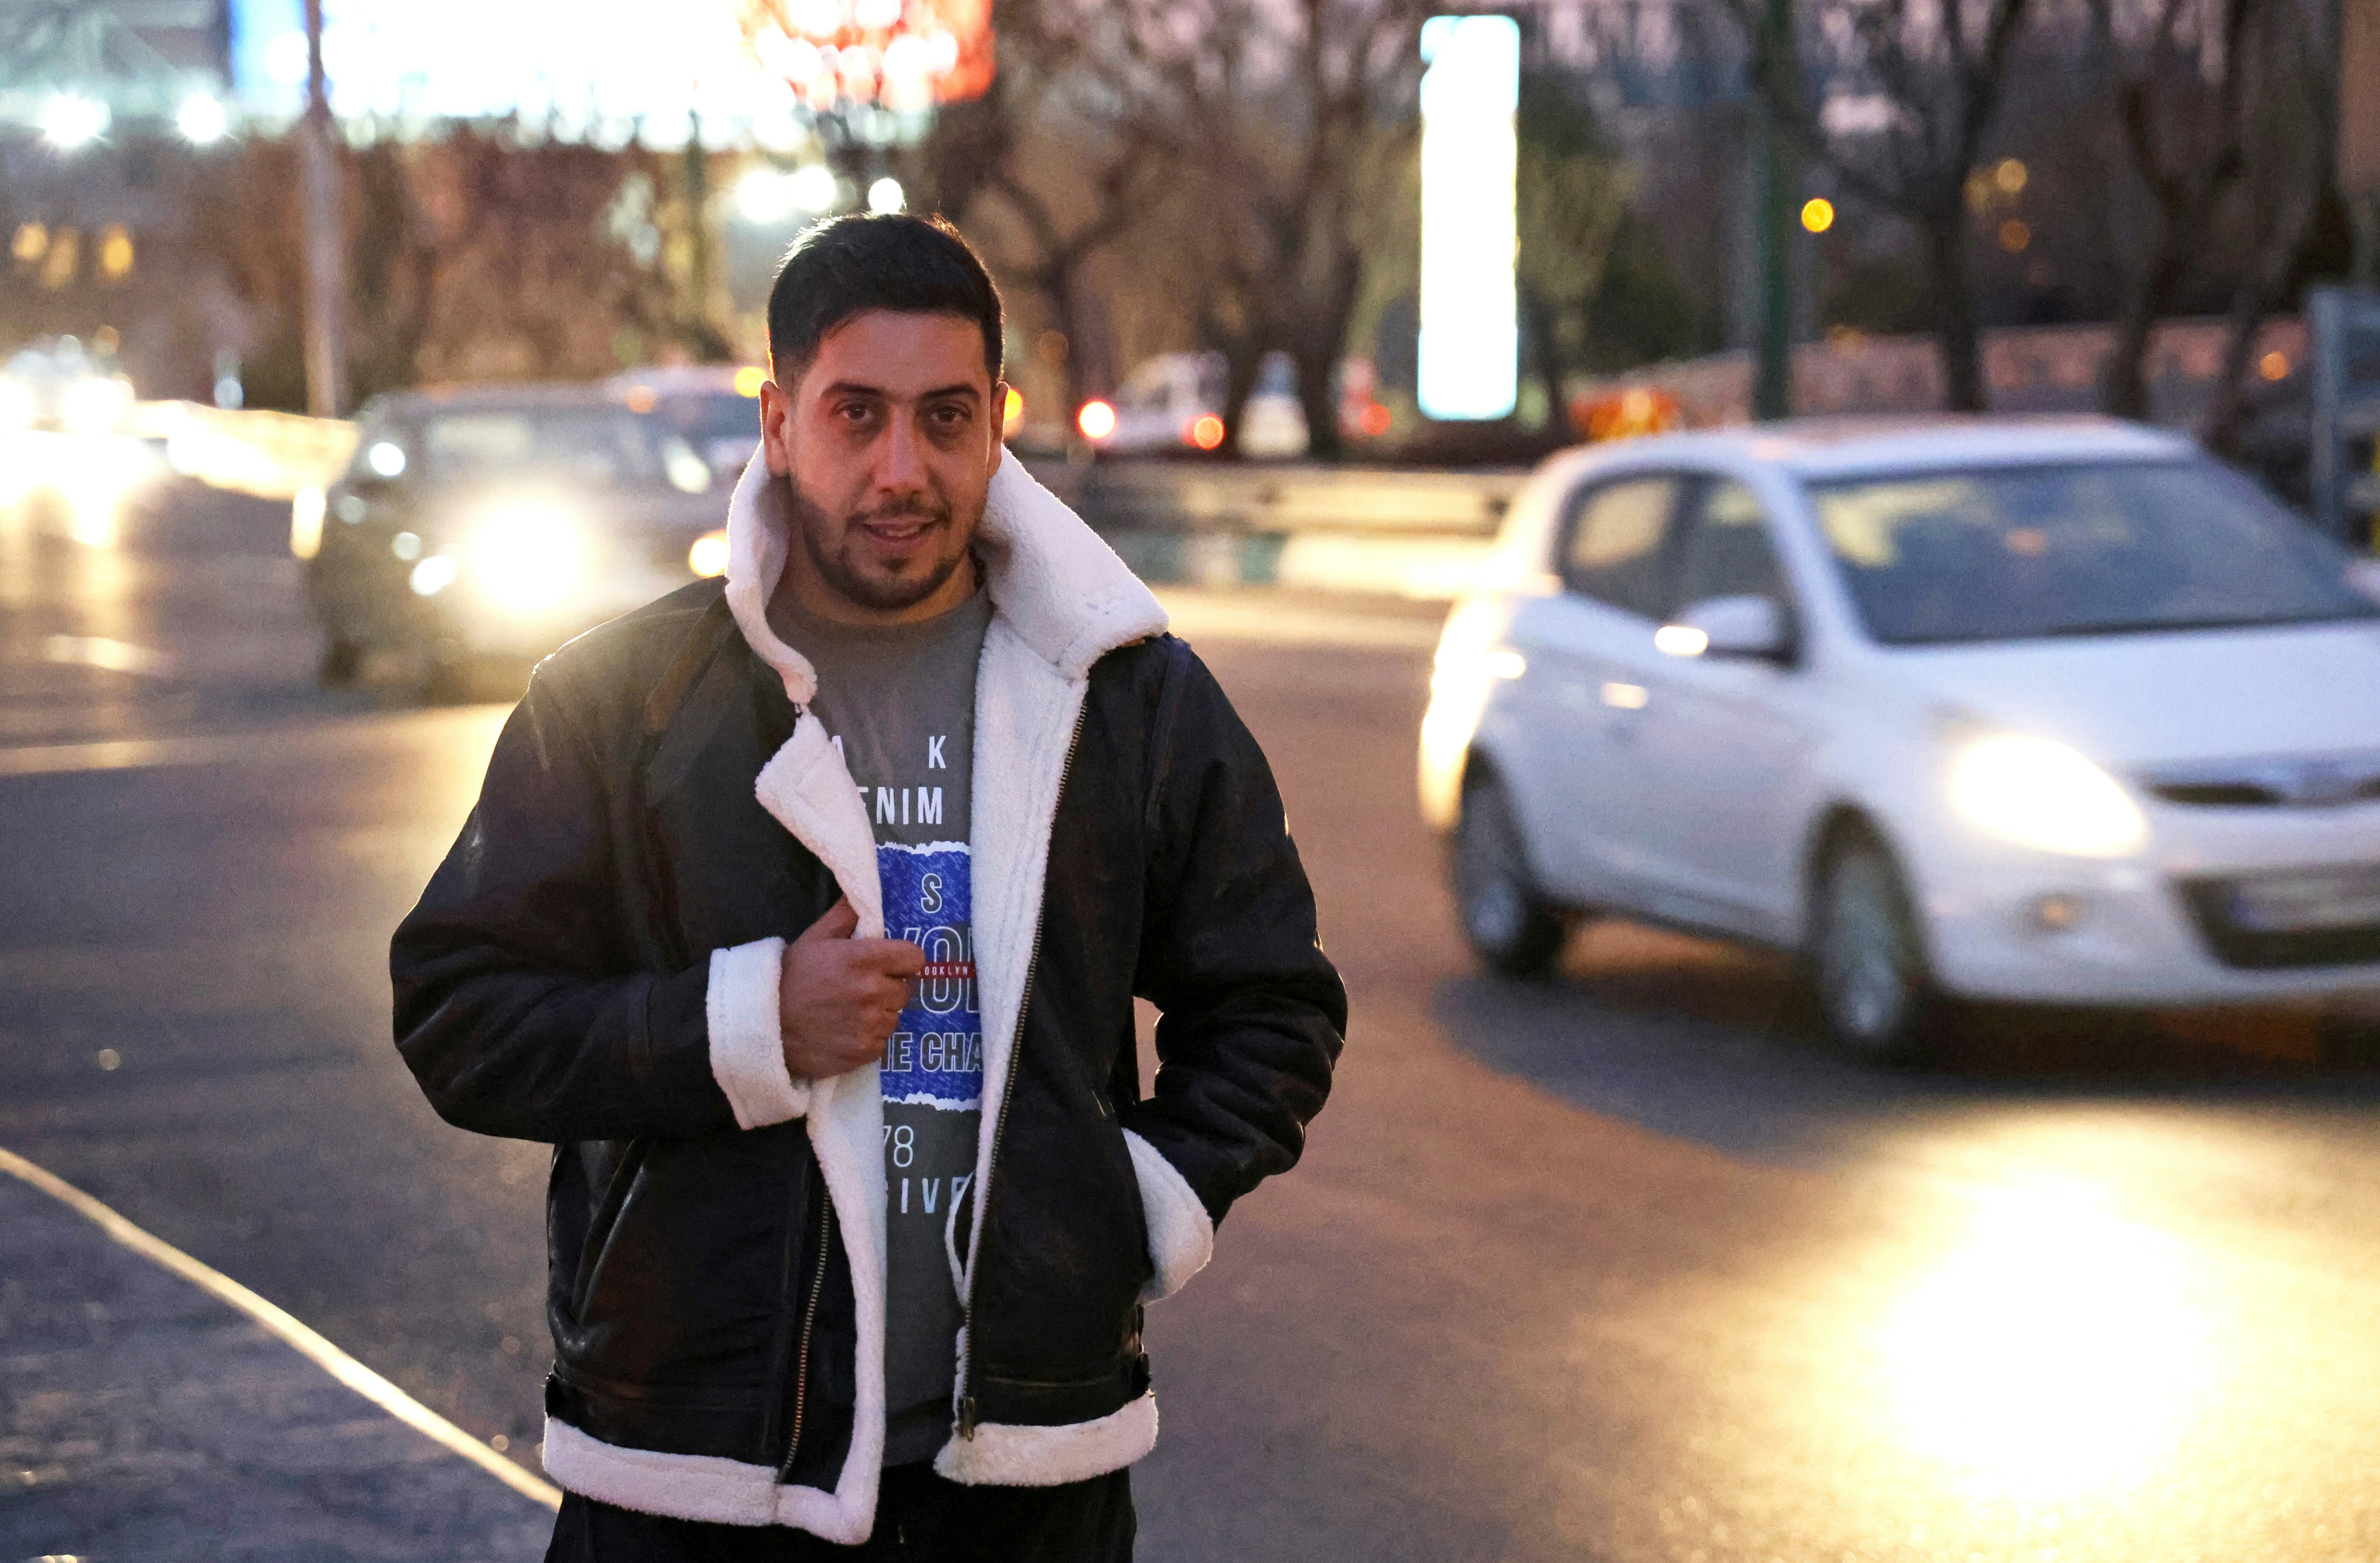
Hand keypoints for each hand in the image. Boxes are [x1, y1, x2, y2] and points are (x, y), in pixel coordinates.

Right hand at [778, 898, 922, 1080]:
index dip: (904, 960)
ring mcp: (869, 1025)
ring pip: (893, 1018)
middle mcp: (872, 992)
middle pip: (904, 990)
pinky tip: (845, 1032)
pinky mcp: (863, 1052)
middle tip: (862, 989)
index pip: (914, 958)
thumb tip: (863, 896)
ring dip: (878, 1015)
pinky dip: (867, 1039)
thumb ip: (844, 916)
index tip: (892, 964)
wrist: (764, 1024)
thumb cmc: (790, 977)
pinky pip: (880, 1043)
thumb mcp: (815, 939)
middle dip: (888, 988)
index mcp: (864, 959)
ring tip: (850, 1012)